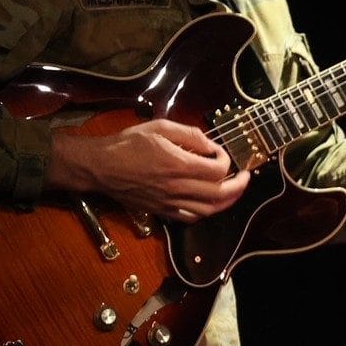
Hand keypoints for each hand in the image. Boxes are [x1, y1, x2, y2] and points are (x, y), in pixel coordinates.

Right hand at [48, 118, 249, 220]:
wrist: (100, 167)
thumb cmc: (127, 144)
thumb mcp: (160, 128)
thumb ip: (189, 134)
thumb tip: (210, 144)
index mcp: (177, 164)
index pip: (217, 169)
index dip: (226, 160)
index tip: (221, 152)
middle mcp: (176, 187)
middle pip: (219, 194)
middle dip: (238, 186)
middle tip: (245, 177)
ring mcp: (169, 202)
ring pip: (207, 210)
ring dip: (226, 202)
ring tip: (234, 192)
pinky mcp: (160, 211)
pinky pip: (189, 218)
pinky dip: (205, 212)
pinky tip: (209, 203)